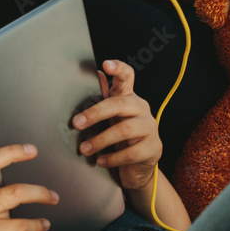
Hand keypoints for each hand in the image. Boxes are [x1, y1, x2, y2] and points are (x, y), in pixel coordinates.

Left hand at [73, 60, 160, 191]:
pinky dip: (113, 158)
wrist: (139, 165)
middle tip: (76, 123)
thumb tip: (96, 74)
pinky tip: (101, 161)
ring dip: (101, 140)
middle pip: (119, 104)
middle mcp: (142, 109)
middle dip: (95, 113)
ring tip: (84, 149)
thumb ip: (104, 97)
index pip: (128, 76)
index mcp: (129, 98)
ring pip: (125, 130)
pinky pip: (132, 152)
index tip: (106, 64)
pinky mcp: (153, 147)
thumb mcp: (111, 117)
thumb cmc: (121, 136)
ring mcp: (150, 127)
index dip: (118, 68)